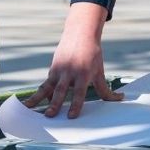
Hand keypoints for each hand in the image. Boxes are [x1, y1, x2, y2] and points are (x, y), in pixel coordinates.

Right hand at [23, 3, 122, 118]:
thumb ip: (105, 89)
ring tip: (30, 110)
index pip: (80, 92)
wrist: (80, 33)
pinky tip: (29, 104)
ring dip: (39, 99)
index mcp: (84, 73)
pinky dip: (37, 94)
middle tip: (50, 116)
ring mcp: (59, 70)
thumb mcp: (99, 70)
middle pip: (62, 90)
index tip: (71, 116)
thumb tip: (120, 100)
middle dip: (55, 103)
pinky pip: (45, 84)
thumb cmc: (92, 55)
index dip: (76, 104)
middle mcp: (70, 72)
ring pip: (48, 87)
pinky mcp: (52, 69)